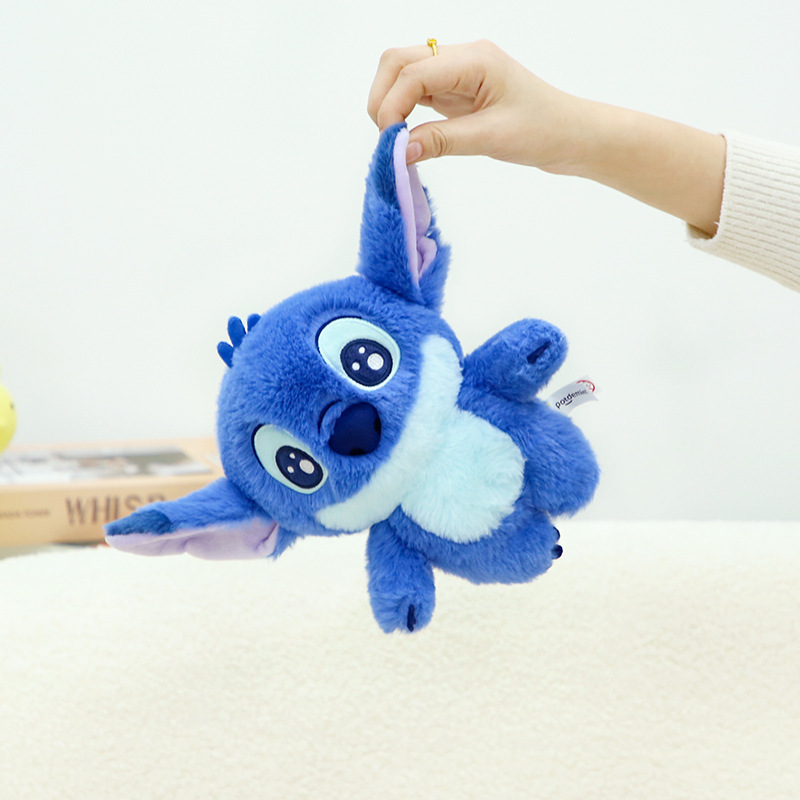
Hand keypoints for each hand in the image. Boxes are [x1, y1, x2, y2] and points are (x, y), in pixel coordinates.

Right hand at [367, 39, 587, 172]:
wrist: (571, 135)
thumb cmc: (544, 131)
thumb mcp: (492, 138)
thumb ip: (442, 141)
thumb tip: (399, 151)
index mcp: (474, 59)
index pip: (412, 72)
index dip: (391, 107)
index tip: (389, 144)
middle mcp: (462, 58)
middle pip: (398, 62)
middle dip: (383, 99)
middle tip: (388, 141)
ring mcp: (457, 73)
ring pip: (403, 75)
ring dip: (390, 105)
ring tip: (396, 142)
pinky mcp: (456, 91)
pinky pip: (417, 94)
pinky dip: (404, 113)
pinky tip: (408, 138)